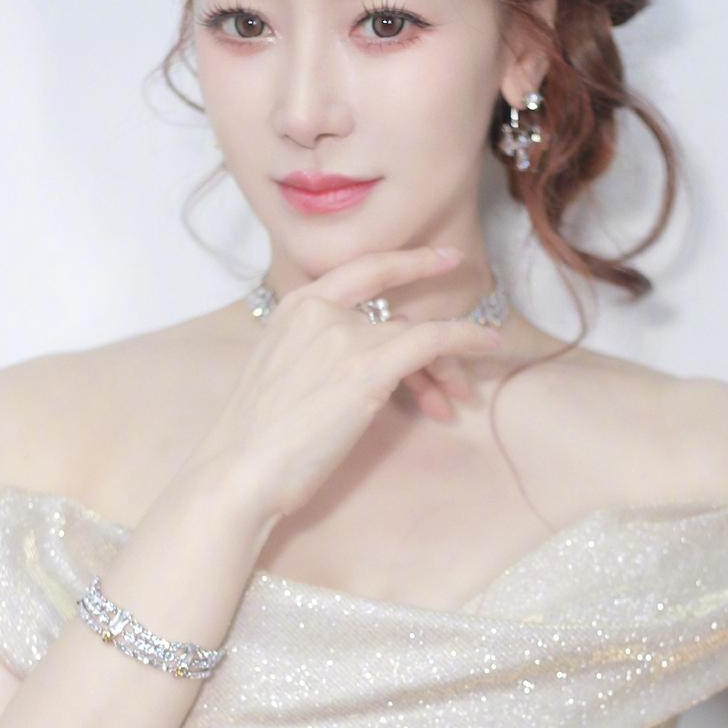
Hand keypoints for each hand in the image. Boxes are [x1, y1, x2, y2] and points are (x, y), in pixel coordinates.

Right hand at [190, 245, 503, 524]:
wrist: (239, 470)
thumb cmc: (256, 439)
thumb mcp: (281, 372)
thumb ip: (316, 351)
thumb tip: (359, 363)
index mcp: (295, 305)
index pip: (363, 270)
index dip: (408, 261)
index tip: (442, 257)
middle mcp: (320, 310)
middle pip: (397, 311)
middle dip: (435, 336)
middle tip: (468, 352)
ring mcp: (344, 337)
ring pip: (418, 335)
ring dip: (447, 365)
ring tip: (459, 396)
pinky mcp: (367, 369)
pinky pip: (432, 341)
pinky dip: (466, 339)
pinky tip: (488, 344)